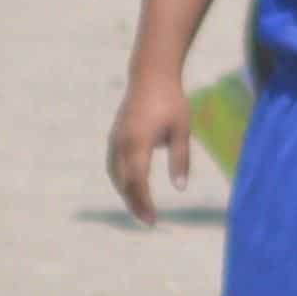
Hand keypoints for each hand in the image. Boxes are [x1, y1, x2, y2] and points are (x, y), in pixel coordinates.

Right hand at [107, 68, 197, 222]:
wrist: (151, 74)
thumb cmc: (172, 101)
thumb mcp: (182, 129)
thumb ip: (181, 159)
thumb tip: (180, 188)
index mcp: (138, 142)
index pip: (137, 181)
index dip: (143, 203)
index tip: (153, 220)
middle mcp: (122, 143)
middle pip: (124, 183)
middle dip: (135, 203)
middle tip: (149, 221)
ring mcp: (115, 139)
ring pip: (115, 175)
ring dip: (126, 193)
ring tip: (141, 207)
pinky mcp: (115, 136)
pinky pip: (114, 165)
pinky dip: (121, 180)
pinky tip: (132, 187)